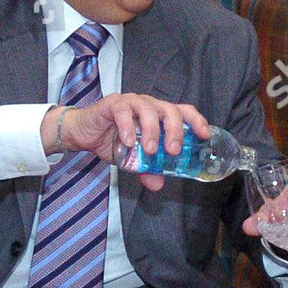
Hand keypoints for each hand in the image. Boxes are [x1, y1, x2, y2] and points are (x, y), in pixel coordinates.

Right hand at [53, 94, 208, 190]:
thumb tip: (158, 185)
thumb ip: (146, 169)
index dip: (196, 121)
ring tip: (150, 150)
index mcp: (158, 115)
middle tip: (173, 151)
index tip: (204, 136)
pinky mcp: (112, 104)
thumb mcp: (132, 160)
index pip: (183, 111)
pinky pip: (123, 112)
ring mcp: (130, 103)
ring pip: (148, 109)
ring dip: (152, 130)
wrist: (82, 134)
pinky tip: (128, 141)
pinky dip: (128, 126)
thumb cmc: (111, 140)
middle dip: (175, 130)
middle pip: (169, 110)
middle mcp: (148, 105)